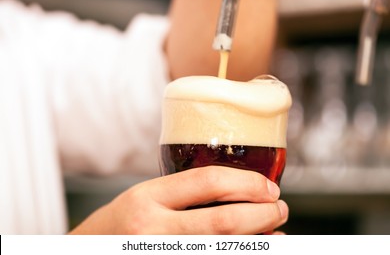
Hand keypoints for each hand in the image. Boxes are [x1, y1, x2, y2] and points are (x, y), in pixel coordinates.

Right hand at [69, 166, 287, 234]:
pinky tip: (254, 248)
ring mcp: (159, 253)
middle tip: (280, 208)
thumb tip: (236, 193)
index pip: (207, 181)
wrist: (88, 251)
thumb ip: (183, 194)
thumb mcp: (145, 197)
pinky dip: (239, 254)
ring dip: (258, 240)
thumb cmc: (120, 223)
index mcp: (147, 198)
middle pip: (222, 221)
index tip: (268, 187)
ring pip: (222, 247)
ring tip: (277, 232)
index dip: (246, 183)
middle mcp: (152, 229)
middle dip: (261, 214)